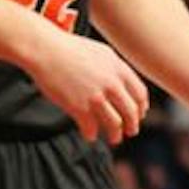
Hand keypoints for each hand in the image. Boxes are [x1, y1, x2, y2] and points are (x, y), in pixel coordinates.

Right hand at [28, 32, 147, 142]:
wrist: (46, 50)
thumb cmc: (71, 49)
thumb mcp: (103, 53)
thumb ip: (116, 68)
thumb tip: (124, 82)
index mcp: (119, 69)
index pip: (140, 94)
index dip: (141, 108)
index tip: (140, 114)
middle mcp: (111, 84)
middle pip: (131, 111)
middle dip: (133, 125)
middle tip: (131, 131)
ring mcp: (96, 97)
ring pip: (115, 123)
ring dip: (116, 135)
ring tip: (115, 139)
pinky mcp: (79, 107)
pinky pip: (91, 128)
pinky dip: (92, 135)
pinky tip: (91, 136)